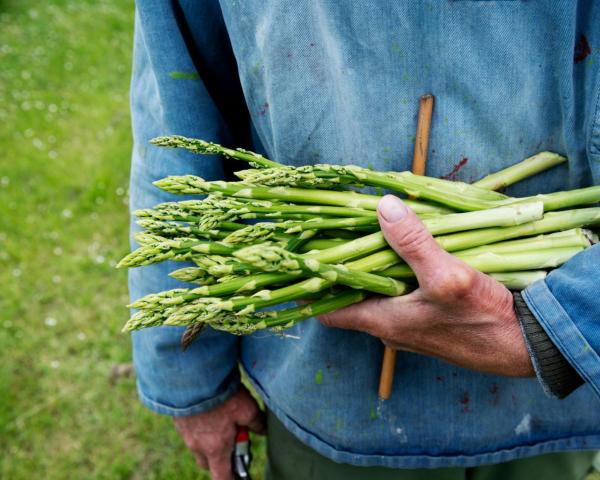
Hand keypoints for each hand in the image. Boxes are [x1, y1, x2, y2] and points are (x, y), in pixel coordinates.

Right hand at [173, 387, 264, 479]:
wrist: (191, 376)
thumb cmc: (221, 395)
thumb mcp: (247, 408)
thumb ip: (256, 423)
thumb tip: (263, 430)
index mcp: (215, 449)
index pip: (222, 478)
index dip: (231, 479)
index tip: (239, 476)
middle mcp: (197, 445)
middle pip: (208, 464)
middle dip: (219, 459)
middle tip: (232, 441)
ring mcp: (185, 433)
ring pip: (197, 446)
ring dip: (208, 441)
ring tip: (220, 421)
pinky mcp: (178, 418)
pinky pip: (189, 431)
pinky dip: (199, 427)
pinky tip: (207, 410)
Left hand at [319, 195, 533, 376]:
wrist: (526, 346)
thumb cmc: (483, 319)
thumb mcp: (447, 275)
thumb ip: (412, 242)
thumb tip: (382, 206)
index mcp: (382, 321)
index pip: (328, 310)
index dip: (313, 287)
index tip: (304, 258)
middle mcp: (389, 328)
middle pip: (351, 297)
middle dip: (343, 268)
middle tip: (337, 234)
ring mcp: (409, 327)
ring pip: (377, 295)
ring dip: (373, 269)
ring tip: (371, 236)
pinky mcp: (429, 322)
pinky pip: (401, 297)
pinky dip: (397, 276)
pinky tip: (408, 254)